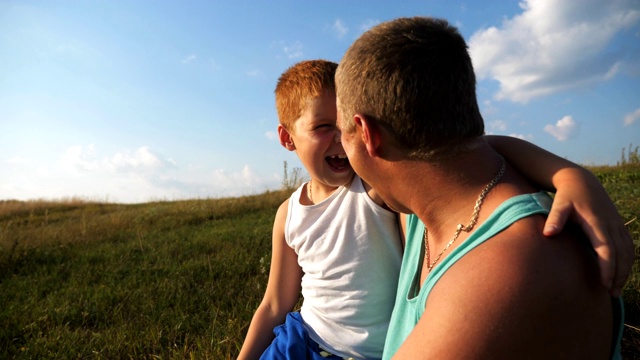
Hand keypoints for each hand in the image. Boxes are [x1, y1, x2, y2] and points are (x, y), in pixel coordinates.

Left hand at [544, 168, 634, 296]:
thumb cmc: (566, 195)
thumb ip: (555, 219)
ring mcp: (617, 224)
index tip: (604, 285)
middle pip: (622, 255)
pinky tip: (621, 272)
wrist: (580, 180)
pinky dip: (628, 260)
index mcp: (597, 223)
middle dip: (619, 275)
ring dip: (625, 270)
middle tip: (612, 294)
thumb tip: (548, 233)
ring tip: (616, 289)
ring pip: (629, 251)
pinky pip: (628, 245)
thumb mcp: (558, 204)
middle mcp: (611, 225)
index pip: (607, 251)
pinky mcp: (618, 224)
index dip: (608, 269)